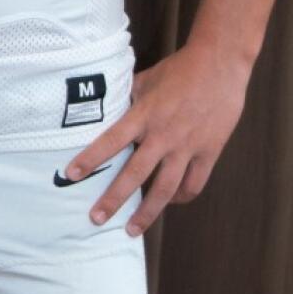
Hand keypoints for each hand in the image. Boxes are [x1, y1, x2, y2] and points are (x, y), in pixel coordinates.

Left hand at [64, 43, 250, 237]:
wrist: (221, 64)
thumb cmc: (180, 69)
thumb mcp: (147, 79)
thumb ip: (127, 96)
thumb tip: (105, 105)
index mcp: (145, 114)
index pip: (111, 140)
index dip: (91, 158)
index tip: (71, 174)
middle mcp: (164, 134)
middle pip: (135, 174)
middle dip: (114, 198)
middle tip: (96, 218)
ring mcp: (188, 146)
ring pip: (165, 188)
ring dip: (147, 212)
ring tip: (132, 229)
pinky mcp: (209, 151)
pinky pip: (193, 183)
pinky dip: (180, 197)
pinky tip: (169, 203)